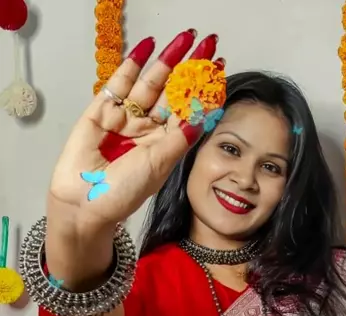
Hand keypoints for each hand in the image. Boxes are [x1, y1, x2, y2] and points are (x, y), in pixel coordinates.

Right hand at [47, 30, 222, 231]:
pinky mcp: (101, 109)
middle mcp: (147, 128)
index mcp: (165, 144)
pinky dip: (133, 64)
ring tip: (184, 39)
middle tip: (207, 44)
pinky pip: (119, 83)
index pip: (188, 112)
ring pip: (150, 84)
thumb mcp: (159, 165)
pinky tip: (149, 48)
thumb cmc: (124, 191)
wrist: (83, 202)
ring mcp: (125, 117)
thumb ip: (179, 139)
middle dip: (189, 69)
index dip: (203, 92)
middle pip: (172, 93)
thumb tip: (204, 116)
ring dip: (167, 61)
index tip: (219, 71)